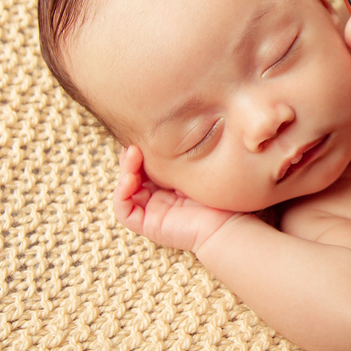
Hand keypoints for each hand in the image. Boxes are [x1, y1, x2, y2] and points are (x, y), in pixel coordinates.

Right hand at [113, 145, 244, 252]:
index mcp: (169, 184)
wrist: (228, 224)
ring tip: (134, 153)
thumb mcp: (198, 166)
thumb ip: (184, 153)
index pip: (146, 163)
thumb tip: (172, 125)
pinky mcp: (148, 225)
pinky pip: (124, 210)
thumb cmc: (219, 195)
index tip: (145, 132)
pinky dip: (122, 193)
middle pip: (132, 173)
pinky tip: (131, 178)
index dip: (141, 149)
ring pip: (125, 188)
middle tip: (135, 141)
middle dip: (130, 156)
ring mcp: (151, 211)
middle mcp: (158, 196)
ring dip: (125, 169)